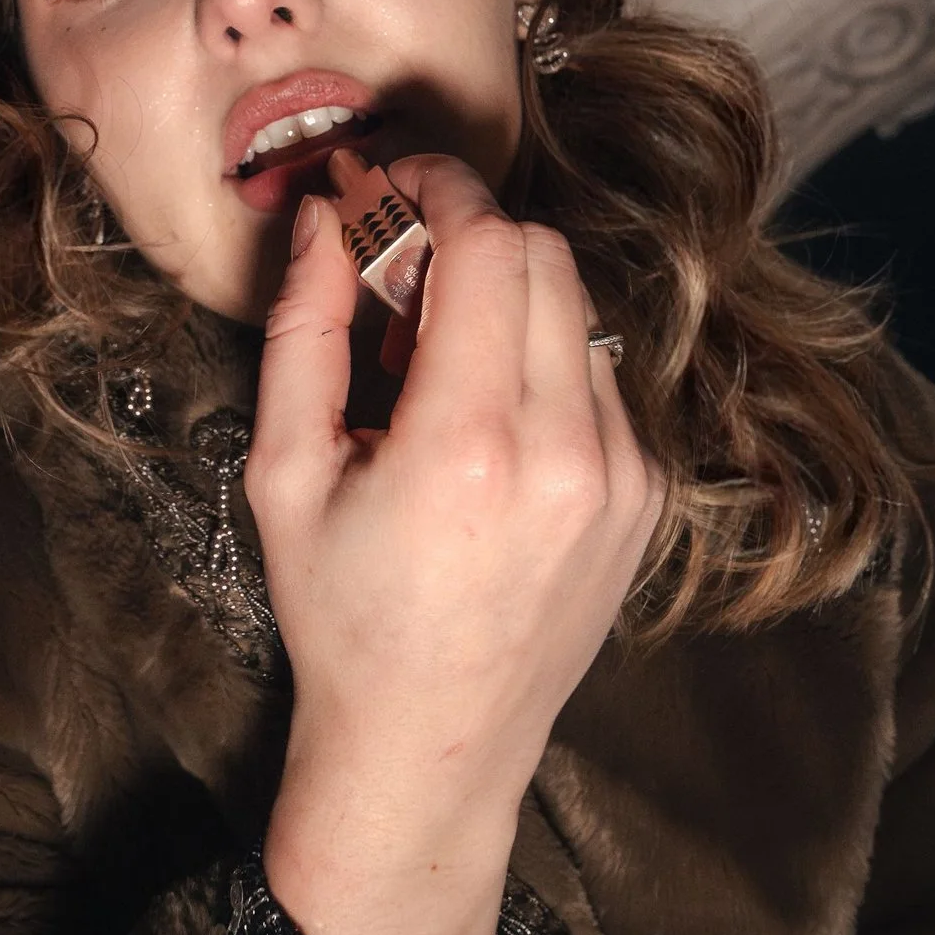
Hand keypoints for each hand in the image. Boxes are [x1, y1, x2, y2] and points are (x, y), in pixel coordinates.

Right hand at [242, 154, 667, 934]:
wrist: (431, 749)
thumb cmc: (342, 617)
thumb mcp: (285, 473)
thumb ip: (306, 328)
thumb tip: (331, 215)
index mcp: (471, 443)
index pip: (490, 244)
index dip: (437, 189)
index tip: (392, 185)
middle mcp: (569, 452)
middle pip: (545, 256)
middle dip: (470, 236)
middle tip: (399, 271)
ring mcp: (625, 477)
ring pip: (582, 310)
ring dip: (510, 300)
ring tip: (436, 359)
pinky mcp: (648, 499)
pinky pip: (603, 378)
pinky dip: (546, 364)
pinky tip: (484, 421)